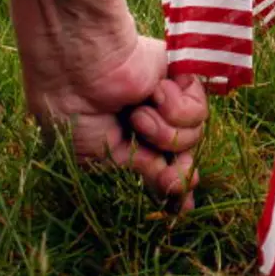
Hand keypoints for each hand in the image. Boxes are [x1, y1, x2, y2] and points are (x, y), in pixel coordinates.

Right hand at [22, 24, 207, 210]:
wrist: (80, 66)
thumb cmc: (75, 111)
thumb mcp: (101, 154)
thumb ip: (142, 169)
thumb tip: (174, 188)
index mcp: (124, 138)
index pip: (159, 167)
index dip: (174, 187)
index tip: (185, 209)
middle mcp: (150, 120)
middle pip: (184, 155)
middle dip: (182, 171)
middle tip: (170, 178)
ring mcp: (167, 100)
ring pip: (192, 137)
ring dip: (163, 131)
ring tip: (137, 115)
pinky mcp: (182, 79)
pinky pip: (199, 110)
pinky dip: (175, 107)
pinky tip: (153, 94)